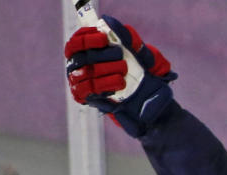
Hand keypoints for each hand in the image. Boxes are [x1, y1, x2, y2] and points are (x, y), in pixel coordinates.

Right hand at [65, 16, 176, 136]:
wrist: (149, 98)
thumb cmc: (142, 72)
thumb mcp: (142, 54)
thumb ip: (131, 39)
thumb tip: (112, 23)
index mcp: (88, 50)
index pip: (77, 41)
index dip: (88, 38)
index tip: (105, 39)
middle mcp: (80, 64)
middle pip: (80, 56)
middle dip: (101, 54)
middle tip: (119, 55)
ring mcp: (80, 81)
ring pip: (85, 72)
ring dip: (105, 69)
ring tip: (123, 70)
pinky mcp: (85, 97)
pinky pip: (87, 89)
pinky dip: (104, 84)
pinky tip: (119, 83)